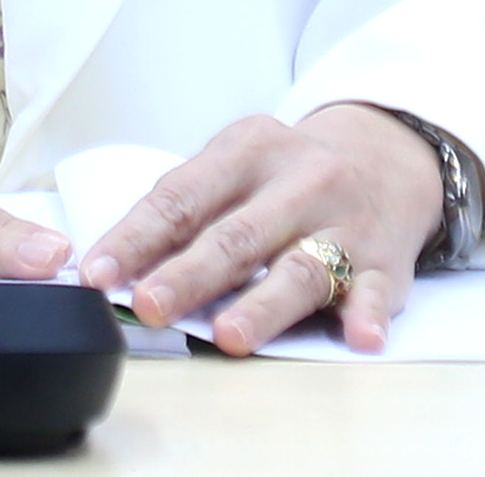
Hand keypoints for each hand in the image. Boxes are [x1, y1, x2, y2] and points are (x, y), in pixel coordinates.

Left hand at [76, 105, 443, 354]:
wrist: (386, 158)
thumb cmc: (287, 175)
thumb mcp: (238, 166)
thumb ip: (190, 209)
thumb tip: (119, 269)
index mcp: (248, 149)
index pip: (181, 196)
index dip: (136, 238)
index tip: (98, 274)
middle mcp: (299, 179)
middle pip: (236, 236)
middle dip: (189, 274)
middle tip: (149, 306)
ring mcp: (345, 221)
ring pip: (300, 267)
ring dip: (263, 305)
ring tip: (230, 336)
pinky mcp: (385, 261)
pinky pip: (377, 290)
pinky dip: (369, 314)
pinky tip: (360, 336)